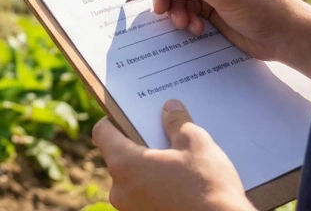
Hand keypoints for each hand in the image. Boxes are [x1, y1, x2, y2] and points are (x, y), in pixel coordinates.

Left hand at [92, 100, 251, 210]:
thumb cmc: (207, 187)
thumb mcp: (196, 144)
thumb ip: (178, 122)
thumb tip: (170, 109)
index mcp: (124, 164)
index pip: (103, 132)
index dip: (114, 118)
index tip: (130, 114)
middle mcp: (120, 190)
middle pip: (120, 156)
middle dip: (140, 143)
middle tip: (162, 132)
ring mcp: (130, 210)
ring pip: (134, 179)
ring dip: (151, 167)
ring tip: (178, 158)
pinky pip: (145, 197)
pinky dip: (158, 187)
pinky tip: (182, 182)